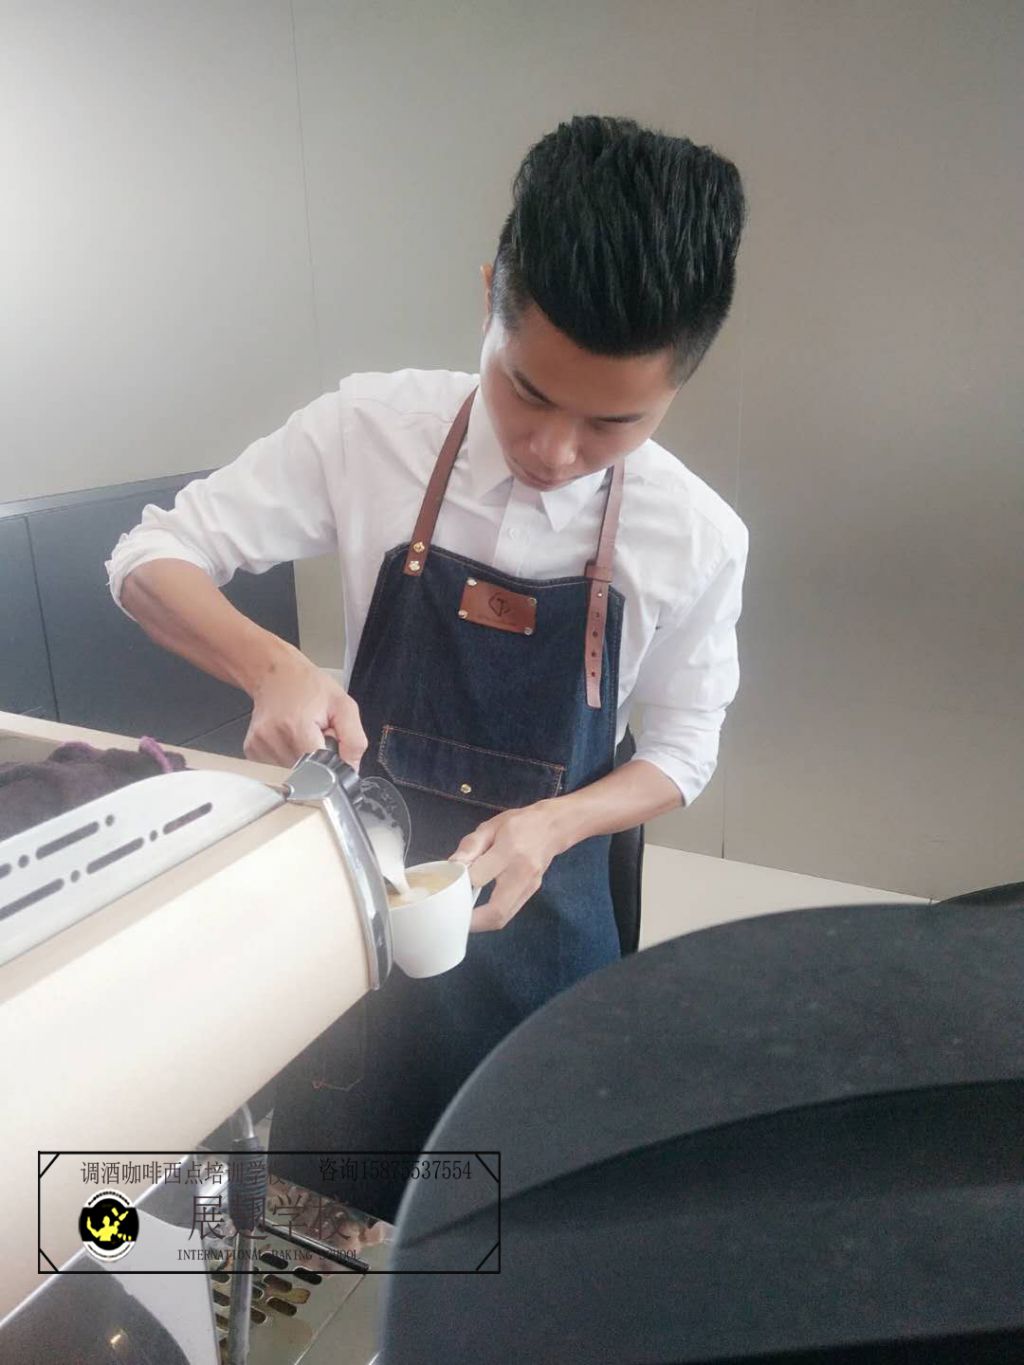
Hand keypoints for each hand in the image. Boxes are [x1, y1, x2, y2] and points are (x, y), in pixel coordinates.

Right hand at [244, 646, 366, 767]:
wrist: (276, 673)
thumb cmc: (308, 686)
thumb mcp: (343, 705)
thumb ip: (354, 741)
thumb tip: (351, 769)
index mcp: (296, 727)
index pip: (320, 768)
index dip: (331, 760)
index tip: (330, 745)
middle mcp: (273, 739)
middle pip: (306, 771)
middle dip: (316, 759)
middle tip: (316, 735)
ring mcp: (259, 746)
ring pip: (291, 772)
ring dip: (301, 759)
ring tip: (301, 734)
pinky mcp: (252, 750)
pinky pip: (276, 768)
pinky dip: (287, 757)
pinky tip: (288, 738)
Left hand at [451, 800, 569, 931]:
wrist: (552, 827)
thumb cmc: (518, 824)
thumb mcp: (491, 826)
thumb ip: (471, 845)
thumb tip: (453, 865)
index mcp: (509, 851)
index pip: (479, 876)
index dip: (460, 884)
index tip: (446, 885)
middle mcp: (522, 874)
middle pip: (496, 912)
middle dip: (472, 921)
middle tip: (452, 918)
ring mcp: (529, 887)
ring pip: (503, 918)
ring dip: (480, 923)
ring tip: (462, 917)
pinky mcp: (530, 893)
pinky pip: (508, 913)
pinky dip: (490, 917)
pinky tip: (477, 912)